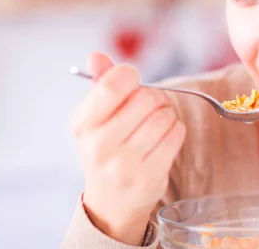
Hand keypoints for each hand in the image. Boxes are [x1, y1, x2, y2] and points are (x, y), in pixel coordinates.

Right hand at [70, 52, 186, 243]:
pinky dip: (176, 130)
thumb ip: (100, 85)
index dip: (129, 75)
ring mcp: (124, 164)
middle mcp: (99, 146)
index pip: (110, 86)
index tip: (133, 80)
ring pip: (163, 116)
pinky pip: (176, 135)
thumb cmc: (107, 150)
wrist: (112, 202)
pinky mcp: (150, 176)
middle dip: (155, 96)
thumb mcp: (95, 119)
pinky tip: (165, 137)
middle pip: (145, 98)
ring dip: (167, 113)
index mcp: (82, 125)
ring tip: (157, 122)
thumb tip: (96, 56)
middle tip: (152, 104)